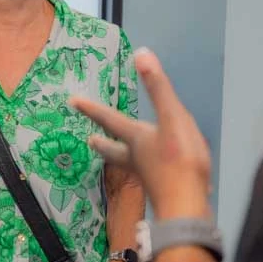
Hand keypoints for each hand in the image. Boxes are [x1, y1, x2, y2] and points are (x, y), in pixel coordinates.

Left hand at [69, 48, 211, 219]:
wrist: (189, 207)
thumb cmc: (180, 161)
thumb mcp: (172, 117)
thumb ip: (157, 87)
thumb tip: (141, 54)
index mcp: (137, 139)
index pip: (110, 119)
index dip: (92, 108)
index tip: (73, 101)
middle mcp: (138, 158)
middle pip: (115, 150)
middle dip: (103, 143)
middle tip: (89, 141)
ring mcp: (149, 177)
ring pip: (130, 165)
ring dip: (120, 158)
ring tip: (113, 157)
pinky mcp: (164, 190)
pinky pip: (151, 176)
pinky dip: (147, 171)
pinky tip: (156, 173)